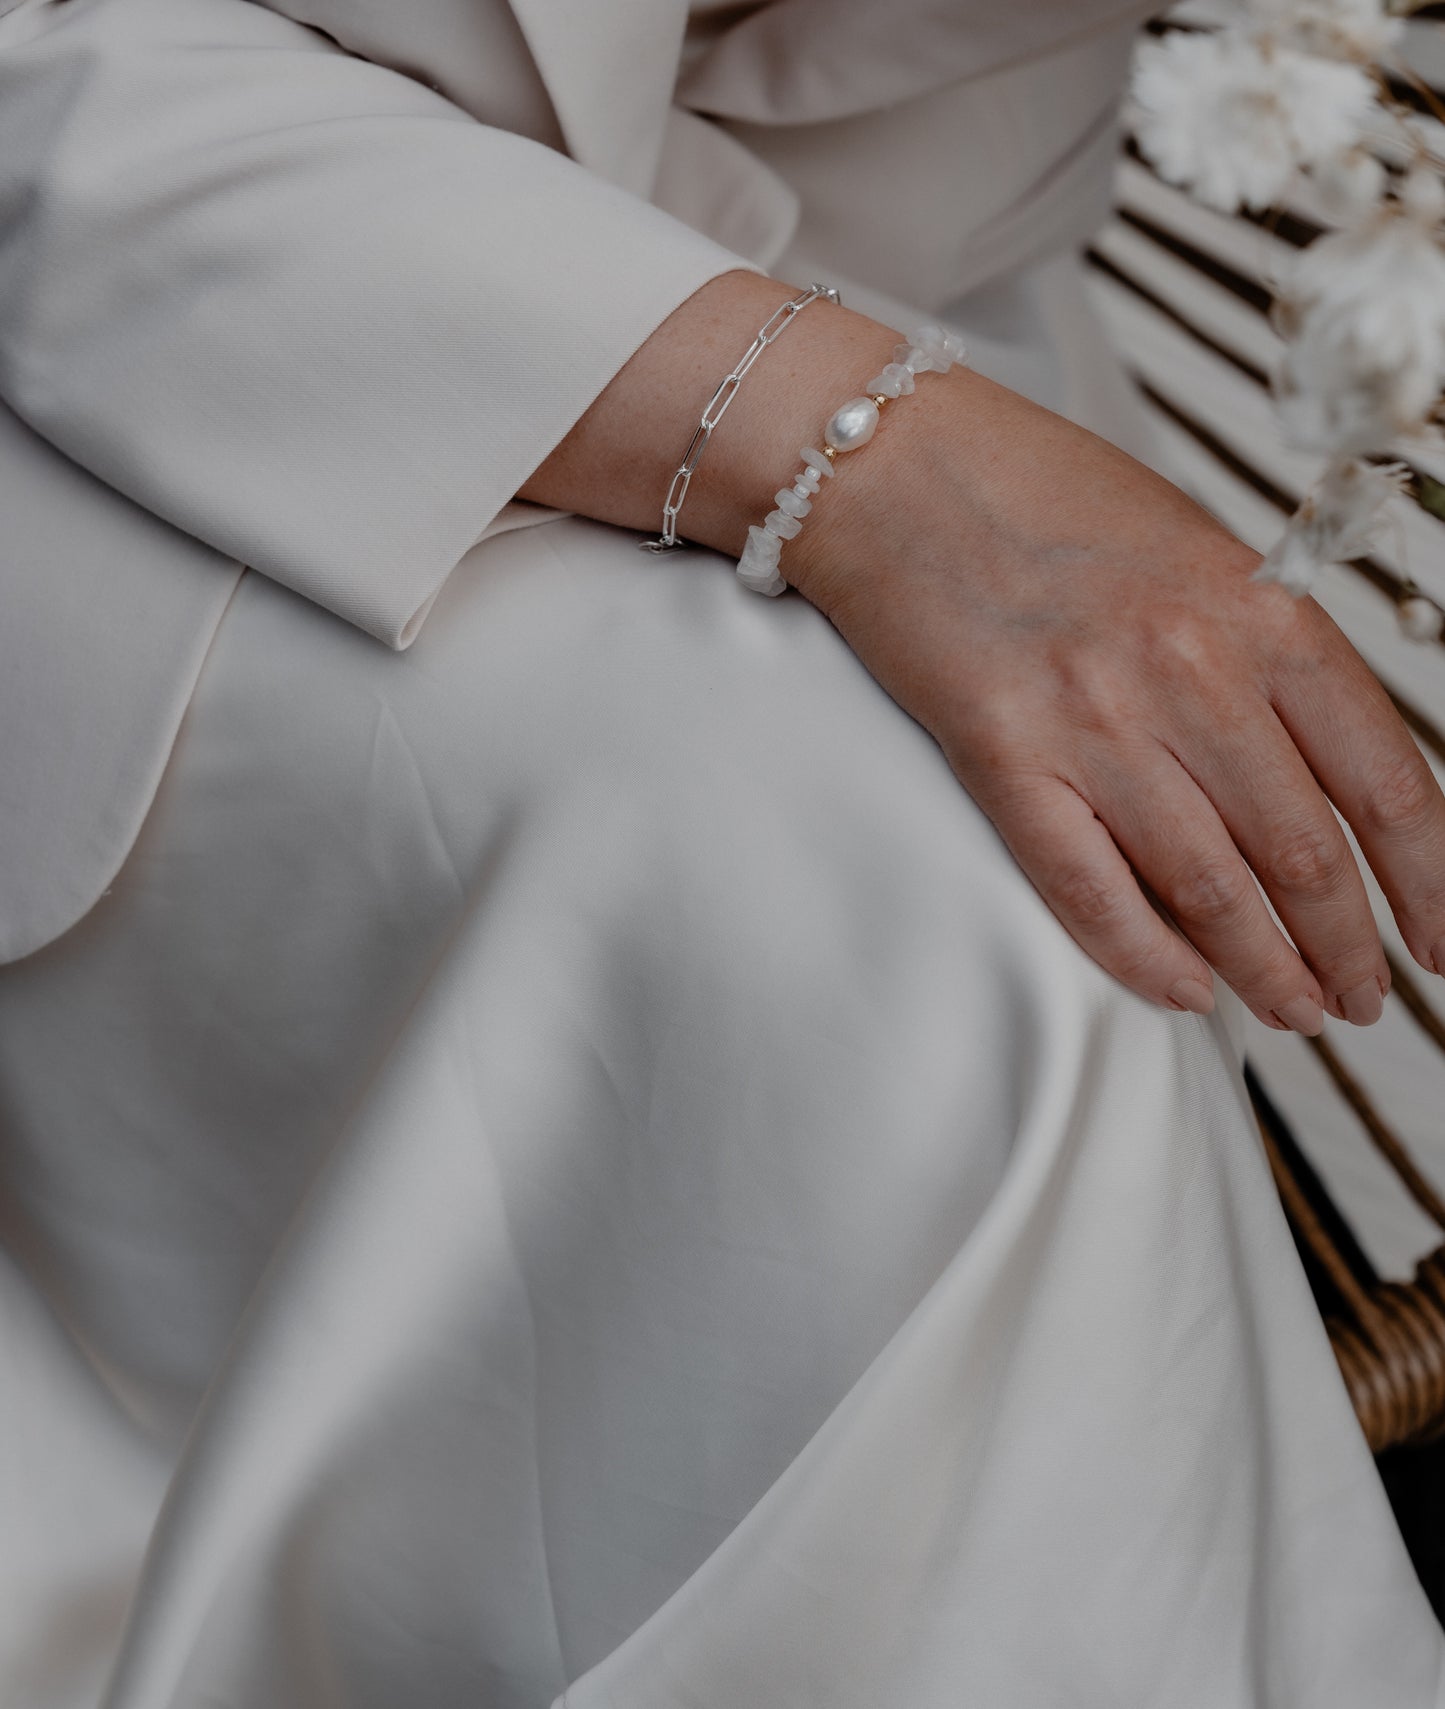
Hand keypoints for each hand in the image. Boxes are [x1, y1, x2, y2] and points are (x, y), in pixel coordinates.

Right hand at [786, 366, 1444, 1032]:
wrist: (897, 467)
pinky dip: (1146, 957)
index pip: (1381, 779)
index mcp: (1257, 611)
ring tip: (1294, 1010)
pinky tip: (1186, 992)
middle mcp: (1189, 670)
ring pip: (1209, 888)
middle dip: (1347, 947)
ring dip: (1265, 969)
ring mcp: (1092, 720)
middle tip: (1359, 999)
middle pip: (1301, 852)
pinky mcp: (1002, 757)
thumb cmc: (1045, 499)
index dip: (1426, 881)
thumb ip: (1261, 657)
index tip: (1437, 940)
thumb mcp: (1197, 552)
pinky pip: (1090, 889)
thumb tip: (1313, 781)